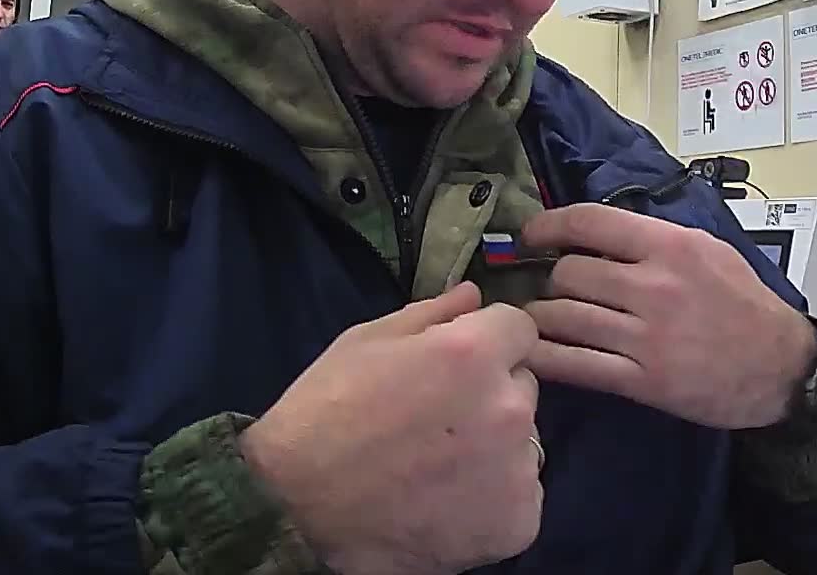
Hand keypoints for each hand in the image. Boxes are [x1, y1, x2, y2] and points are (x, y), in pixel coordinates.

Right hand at [239, 282, 542, 574]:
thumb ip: (431, 314)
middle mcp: (509, 407)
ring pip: (523, 443)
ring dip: (494, 448)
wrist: (293, 507)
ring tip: (438, 468)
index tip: (460, 363)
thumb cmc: (324, 412)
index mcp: (475, 354)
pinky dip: (493, 501)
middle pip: (522, 386)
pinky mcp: (517, 522)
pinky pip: (521, 497)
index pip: (519, 328)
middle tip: (440, 420)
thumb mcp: (366, 342)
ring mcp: (516, 469)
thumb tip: (473, 295)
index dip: (489, 342)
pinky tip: (446, 504)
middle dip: (491, 394)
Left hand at [521, 203, 816, 429]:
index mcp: (672, 246)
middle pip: (569, 273)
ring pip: (563, 318)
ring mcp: (647, 336)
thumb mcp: (710, 251)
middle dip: (552, 279)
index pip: (590, 222)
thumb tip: (599, 231)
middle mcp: (656, 287)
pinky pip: (575, 365)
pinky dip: (546, 357)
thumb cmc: (746, 305)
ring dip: (541, 317)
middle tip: (551, 287)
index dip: (549, 226)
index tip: (533, 235)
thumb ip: (656, 239)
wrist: (782, 367)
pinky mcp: (643, 380)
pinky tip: (534, 353)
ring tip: (538, 319)